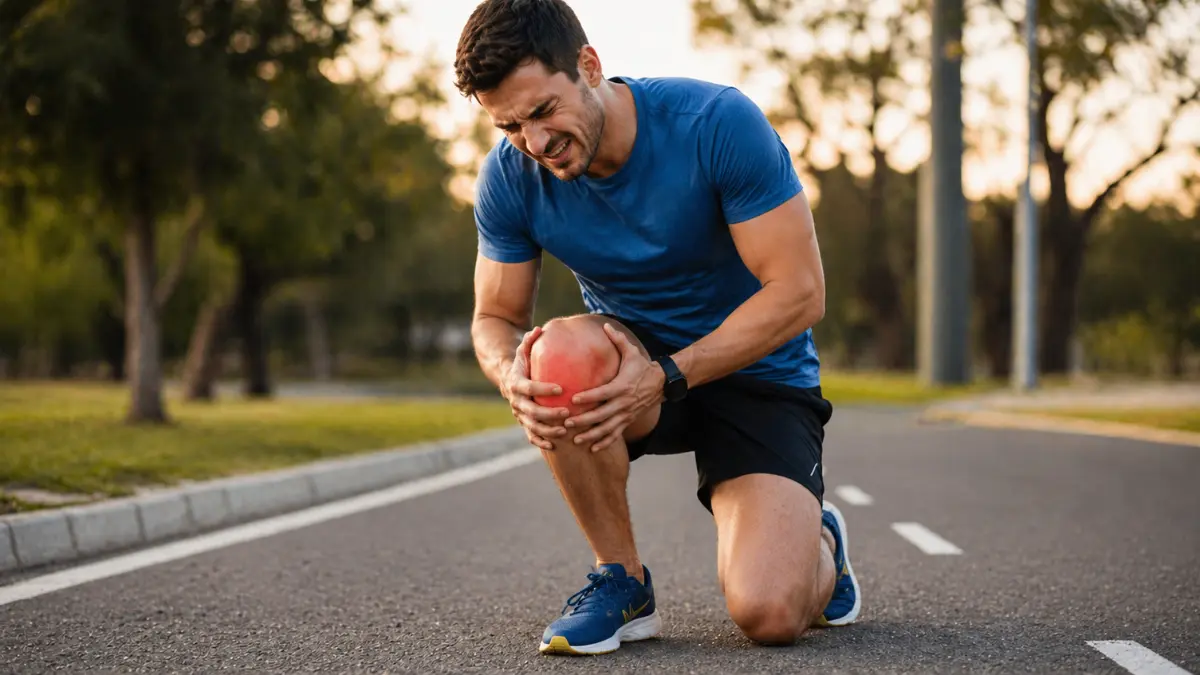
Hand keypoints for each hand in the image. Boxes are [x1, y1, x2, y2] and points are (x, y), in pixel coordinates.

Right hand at [503, 326, 569, 449]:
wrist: (506, 379)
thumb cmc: (522, 363)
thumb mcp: (523, 350)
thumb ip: (530, 340)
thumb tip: (539, 329)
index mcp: (516, 383)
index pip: (529, 388)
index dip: (543, 389)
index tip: (561, 389)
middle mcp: (515, 401)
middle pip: (531, 411)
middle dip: (549, 414)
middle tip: (567, 413)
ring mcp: (519, 414)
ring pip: (531, 426)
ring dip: (547, 430)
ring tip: (564, 430)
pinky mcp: (523, 422)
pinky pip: (530, 435)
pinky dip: (541, 441)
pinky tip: (554, 445)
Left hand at [564, 323, 664, 451]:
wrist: (662, 384)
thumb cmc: (642, 366)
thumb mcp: (632, 352)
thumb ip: (618, 339)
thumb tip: (605, 325)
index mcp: (622, 386)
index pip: (603, 393)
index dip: (589, 397)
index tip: (574, 399)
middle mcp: (624, 403)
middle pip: (602, 414)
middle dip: (584, 420)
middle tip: (567, 423)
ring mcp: (626, 414)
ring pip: (607, 428)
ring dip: (591, 435)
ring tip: (576, 440)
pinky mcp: (628, 421)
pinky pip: (615, 434)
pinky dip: (604, 442)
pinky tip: (592, 448)